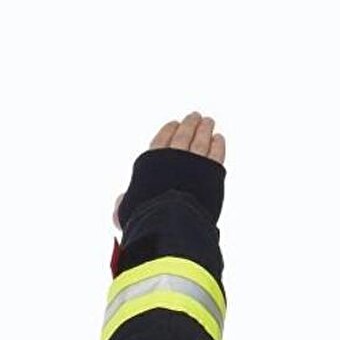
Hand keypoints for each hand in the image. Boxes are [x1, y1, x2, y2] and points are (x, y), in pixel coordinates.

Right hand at [113, 109, 225, 224]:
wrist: (171, 222)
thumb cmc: (146, 218)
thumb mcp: (127, 211)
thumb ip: (125, 203)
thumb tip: (121, 201)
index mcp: (152, 161)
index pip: (162, 139)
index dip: (169, 130)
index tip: (174, 125)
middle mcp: (174, 156)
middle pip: (183, 134)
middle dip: (189, 124)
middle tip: (194, 117)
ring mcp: (195, 161)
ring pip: (201, 138)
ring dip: (205, 128)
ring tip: (208, 122)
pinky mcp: (212, 169)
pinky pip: (216, 151)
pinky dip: (217, 143)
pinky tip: (218, 139)